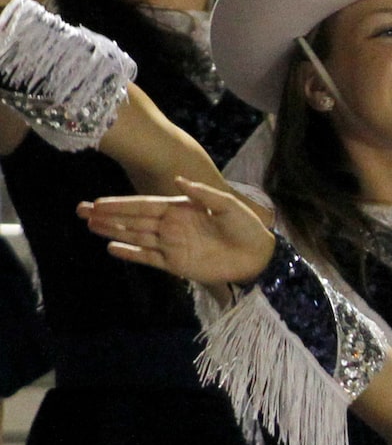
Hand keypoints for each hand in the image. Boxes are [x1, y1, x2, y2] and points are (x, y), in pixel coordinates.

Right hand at [79, 184, 274, 284]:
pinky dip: (131, 253)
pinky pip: (148, 258)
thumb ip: (203, 194)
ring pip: (135, 236)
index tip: (97, 202)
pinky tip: (112, 248)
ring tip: (89, 225)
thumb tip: (179, 180)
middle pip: (133, 220)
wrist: (257, 257)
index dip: (120, 204)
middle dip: (107, 215)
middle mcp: (171, 226)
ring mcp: (171, 245)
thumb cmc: (246, 228)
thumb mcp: (227, 206)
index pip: (143, 205)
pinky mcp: (176, 264)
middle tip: (80, 210)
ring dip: (112, 231)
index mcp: (180, 209)